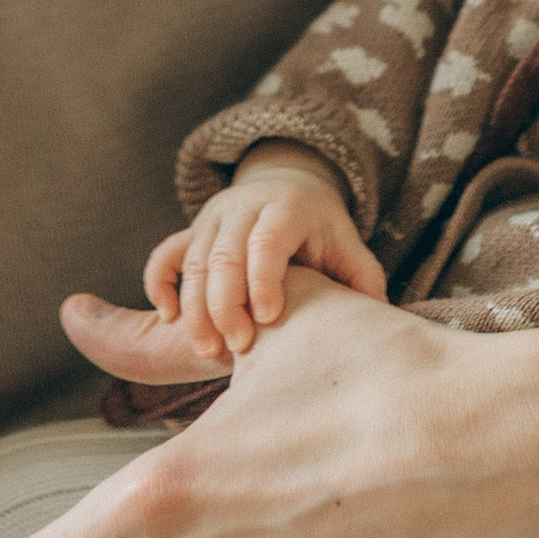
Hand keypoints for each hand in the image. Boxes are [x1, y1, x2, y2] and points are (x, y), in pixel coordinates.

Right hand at [142, 145, 385, 360]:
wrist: (288, 187)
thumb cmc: (322, 231)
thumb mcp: (347, 245)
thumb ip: (362, 278)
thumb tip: (378, 320)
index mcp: (286, 207)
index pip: (267, 241)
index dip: (263, 279)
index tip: (267, 319)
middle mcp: (243, 208)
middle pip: (224, 255)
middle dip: (226, 304)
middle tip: (237, 348)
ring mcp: (213, 219)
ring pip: (194, 262)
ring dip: (196, 308)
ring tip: (207, 350)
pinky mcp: (192, 232)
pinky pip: (165, 255)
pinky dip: (160, 284)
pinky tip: (169, 317)